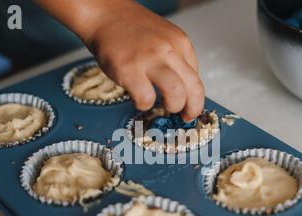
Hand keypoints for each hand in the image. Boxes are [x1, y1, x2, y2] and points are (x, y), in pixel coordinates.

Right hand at [84, 1, 204, 119]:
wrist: (104, 15)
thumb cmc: (130, 31)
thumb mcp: (164, 40)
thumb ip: (176, 62)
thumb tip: (184, 92)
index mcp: (180, 43)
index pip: (197, 79)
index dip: (195, 99)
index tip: (189, 109)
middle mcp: (168, 49)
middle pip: (194, 88)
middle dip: (191, 109)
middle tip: (183, 115)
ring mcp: (149, 59)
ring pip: (176, 93)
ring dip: (172, 107)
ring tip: (161, 105)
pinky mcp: (129, 70)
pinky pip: (146, 99)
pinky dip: (144, 105)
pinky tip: (138, 98)